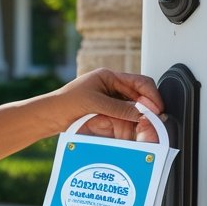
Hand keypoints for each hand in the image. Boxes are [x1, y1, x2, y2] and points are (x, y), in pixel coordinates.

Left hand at [47, 68, 164, 141]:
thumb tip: (142, 113)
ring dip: (139, 116)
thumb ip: (119, 108)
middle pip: (139, 95)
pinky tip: (132, 128)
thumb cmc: (66, 103)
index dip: (151, 95)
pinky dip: (130, 122)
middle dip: (147, 107)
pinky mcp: (107, 112)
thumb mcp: (95, 103)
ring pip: (133, 107)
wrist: (50, 116)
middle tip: (153, 120)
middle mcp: (111, 87)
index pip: (140, 82)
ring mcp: (110, 100)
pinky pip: (124, 116)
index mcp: (109, 77)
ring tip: (144, 126)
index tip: (157, 109)